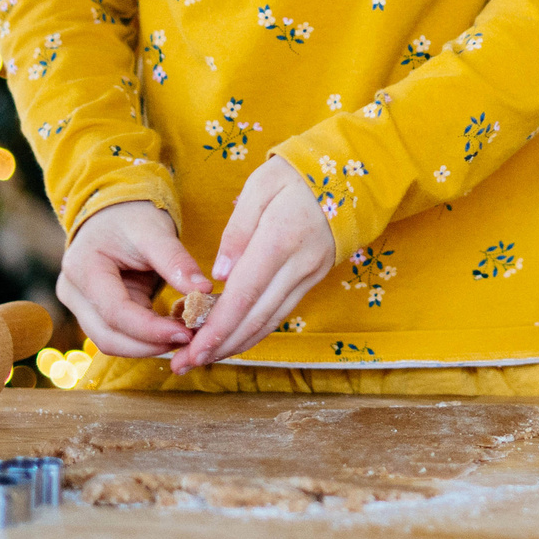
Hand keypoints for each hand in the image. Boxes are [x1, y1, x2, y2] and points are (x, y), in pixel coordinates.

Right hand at [57, 200, 206, 358]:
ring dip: (148, 346)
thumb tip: (204, 292)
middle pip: (108, 336)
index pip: (116, 312)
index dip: (151, 330)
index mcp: (83, 268)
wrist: (114, 212)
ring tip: (185, 337)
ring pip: (111, 341)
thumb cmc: (133, 216)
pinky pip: (118, 334)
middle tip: (190, 340)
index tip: (186, 333)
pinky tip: (172, 331)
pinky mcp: (94, 311)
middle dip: (150, 345)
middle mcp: (73, 292)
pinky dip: (145, 338)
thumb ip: (176, 262)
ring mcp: (80, 305)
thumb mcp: (156, 231)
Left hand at [173, 155, 336, 372]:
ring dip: (237, 345)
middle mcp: (299, 265)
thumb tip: (219, 274)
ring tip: (203, 359)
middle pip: (256, 316)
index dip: (218, 326)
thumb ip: (238, 229)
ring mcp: (311, 275)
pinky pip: (282, 312)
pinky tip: (234, 340)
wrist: (353, 174)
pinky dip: (256, 331)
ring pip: (271, 321)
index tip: (193, 347)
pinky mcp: (314, 279)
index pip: (244, 294)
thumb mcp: (261, 185)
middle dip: (220, 345)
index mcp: (280, 239)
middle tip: (185, 365)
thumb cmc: (297, 174)